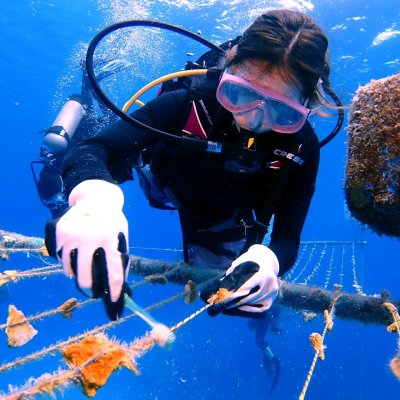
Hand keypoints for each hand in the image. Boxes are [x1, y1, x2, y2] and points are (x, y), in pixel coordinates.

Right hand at [45, 180, 129, 319]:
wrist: (95, 198)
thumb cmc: (112, 221)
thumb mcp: (122, 235)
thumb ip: (120, 258)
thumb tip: (120, 286)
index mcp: (110, 238)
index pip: (113, 270)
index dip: (115, 289)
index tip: (116, 303)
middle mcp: (90, 237)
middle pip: (85, 276)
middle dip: (90, 289)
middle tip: (93, 293)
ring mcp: (72, 235)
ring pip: (70, 268)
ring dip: (77, 274)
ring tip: (84, 272)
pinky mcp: (59, 233)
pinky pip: (61, 257)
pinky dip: (68, 262)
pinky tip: (76, 257)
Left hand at [200, 244, 278, 316]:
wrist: (265, 258)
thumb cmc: (250, 260)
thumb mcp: (241, 262)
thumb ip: (233, 273)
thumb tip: (222, 284)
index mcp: (262, 274)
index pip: (247, 287)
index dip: (235, 294)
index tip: (225, 298)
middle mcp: (270, 283)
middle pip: (252, 297)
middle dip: (238, 302)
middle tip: (227, 305)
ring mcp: (273, 291)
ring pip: (256, 303)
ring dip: (244, 305)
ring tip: (232, 305)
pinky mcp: (274, 296)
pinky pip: (263, 308)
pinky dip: (252, 309)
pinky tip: (243, 307)